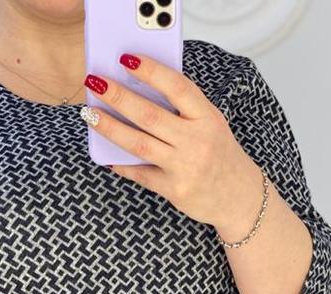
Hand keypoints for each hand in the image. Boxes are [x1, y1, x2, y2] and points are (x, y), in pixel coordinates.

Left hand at [82, 54, 263, 241]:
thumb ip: (184, 109)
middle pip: (150, 115)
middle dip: (119, 97)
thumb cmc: (220, 155)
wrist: (239, 198)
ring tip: (91, 115)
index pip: (177, 87)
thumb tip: (141, 90)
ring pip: (140, 144)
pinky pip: (141, 174)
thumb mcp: (211, 124)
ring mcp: (185, 167)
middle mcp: (197, 141)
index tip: (126, 59)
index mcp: (207, 117)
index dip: (151, 71)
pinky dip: (122, 164)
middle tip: (96, 83)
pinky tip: (106, 156)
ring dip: (111, 128)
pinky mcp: (174, 190)